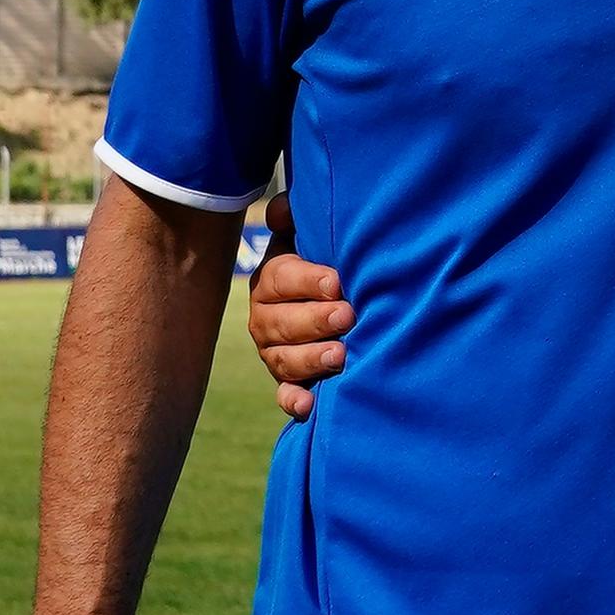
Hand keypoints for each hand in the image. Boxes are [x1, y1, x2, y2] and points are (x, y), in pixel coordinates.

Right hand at [246, 190, 351, 421]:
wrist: (335, 302)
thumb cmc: (326, 262)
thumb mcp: (309, 237)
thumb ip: (297, 219)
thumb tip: (283, 208)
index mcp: (271, 280)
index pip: (280, 279)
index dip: (306, 281)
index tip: (337, 282)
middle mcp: (266, 318)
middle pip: (282, 322)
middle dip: (314, 320)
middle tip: (348, 315)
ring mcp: (275, 352)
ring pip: (283, 359)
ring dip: (310, 359)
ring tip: (341, 355)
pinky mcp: (288, 381)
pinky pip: (285, 394)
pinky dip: (294, 401)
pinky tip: (309, 406)